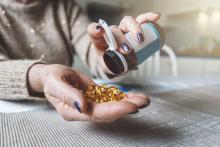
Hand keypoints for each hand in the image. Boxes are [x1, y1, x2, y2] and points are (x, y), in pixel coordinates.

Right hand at [28, 64, 149, 121]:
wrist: (53, 76)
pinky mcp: (96, 96)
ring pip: (112, 106)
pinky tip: (135, 96)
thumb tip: (82, 105)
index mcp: (73, 111)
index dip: (114, 110)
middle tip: (143, 101)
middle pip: (108, 112)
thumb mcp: (55, 83)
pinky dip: (124, 97)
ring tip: (144, 99)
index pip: (96, 114)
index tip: (130, 106)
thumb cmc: (52, 79)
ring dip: (129, 103)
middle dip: (126, 107)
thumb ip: (67, 95)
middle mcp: (85, 110)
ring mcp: (92, 104)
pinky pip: (111, 98)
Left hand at [87, 12, 160, 73]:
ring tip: (140, 39)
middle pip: (115, 29)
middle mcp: (111, 32)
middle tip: (127, 49)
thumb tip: (124, 67)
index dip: (95, 29)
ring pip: (127, 22)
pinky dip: (148, 18)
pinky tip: (156, 17)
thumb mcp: (107, 67)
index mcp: (100, 40)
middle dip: (121, 38)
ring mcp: (123, 29)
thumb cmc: (109, 63)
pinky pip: (141, 20)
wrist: (115, 61)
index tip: (99, 30)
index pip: (94, 31)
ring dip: (135, 29)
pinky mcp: (133, 29)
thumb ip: (112, 68)